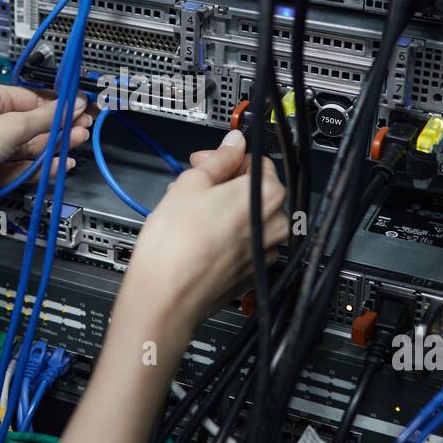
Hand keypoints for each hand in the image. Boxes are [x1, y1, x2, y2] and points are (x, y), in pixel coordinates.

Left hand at [0, 83, 91, 222]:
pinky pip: (22, 167)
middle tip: (85, 129)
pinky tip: (60, 165)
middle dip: (60, 126)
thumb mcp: (11, 127)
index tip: (83, 108)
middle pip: (34, 123)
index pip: (33, 98)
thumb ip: (46, 118)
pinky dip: (41, 167)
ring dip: (54, 146)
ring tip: (77, 144)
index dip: (59, 104)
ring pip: (30, 146)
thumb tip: (75, 104)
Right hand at [121, 128, 286, 335]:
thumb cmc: (176, 245)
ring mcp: (266, 252)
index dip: (227, 157)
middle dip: (223, 183)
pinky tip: (196, 235)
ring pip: (247, 218)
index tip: (206, 161)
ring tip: (189, 211)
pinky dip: (225, 234)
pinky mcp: (252, 273)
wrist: (166, 298)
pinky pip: (243, 243)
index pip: (257, 162)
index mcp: (269, 196)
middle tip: (193, 184)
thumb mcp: (191, 183)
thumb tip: (234, 145)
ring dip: (222, 208)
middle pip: (254, 191)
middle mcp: (276, 225)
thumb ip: (219, 159)